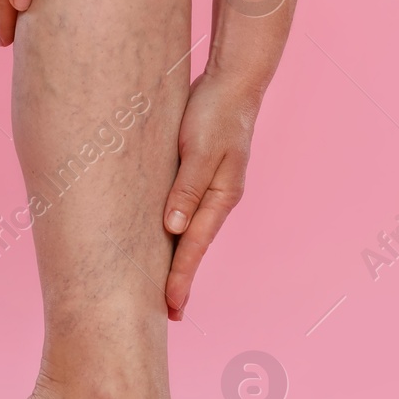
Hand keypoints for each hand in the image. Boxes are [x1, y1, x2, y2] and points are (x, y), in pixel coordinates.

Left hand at [163, 72, 261, 319]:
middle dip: (181, 281)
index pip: (194, 246)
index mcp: (220, 196)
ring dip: (178, 261)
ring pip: (190, 233)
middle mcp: (217, 199)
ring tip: (165, 290)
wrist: (233, 83)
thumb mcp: (200, 150)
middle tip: (168, 315)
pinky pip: (186, 213)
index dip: (180, 278)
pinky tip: (167, 243)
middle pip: (194, 248)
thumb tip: (172, 228)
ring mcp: (211, 190)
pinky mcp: (199, 177)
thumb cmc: (216, 113)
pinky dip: (176, 235)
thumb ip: (186, 188)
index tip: (170, 307)